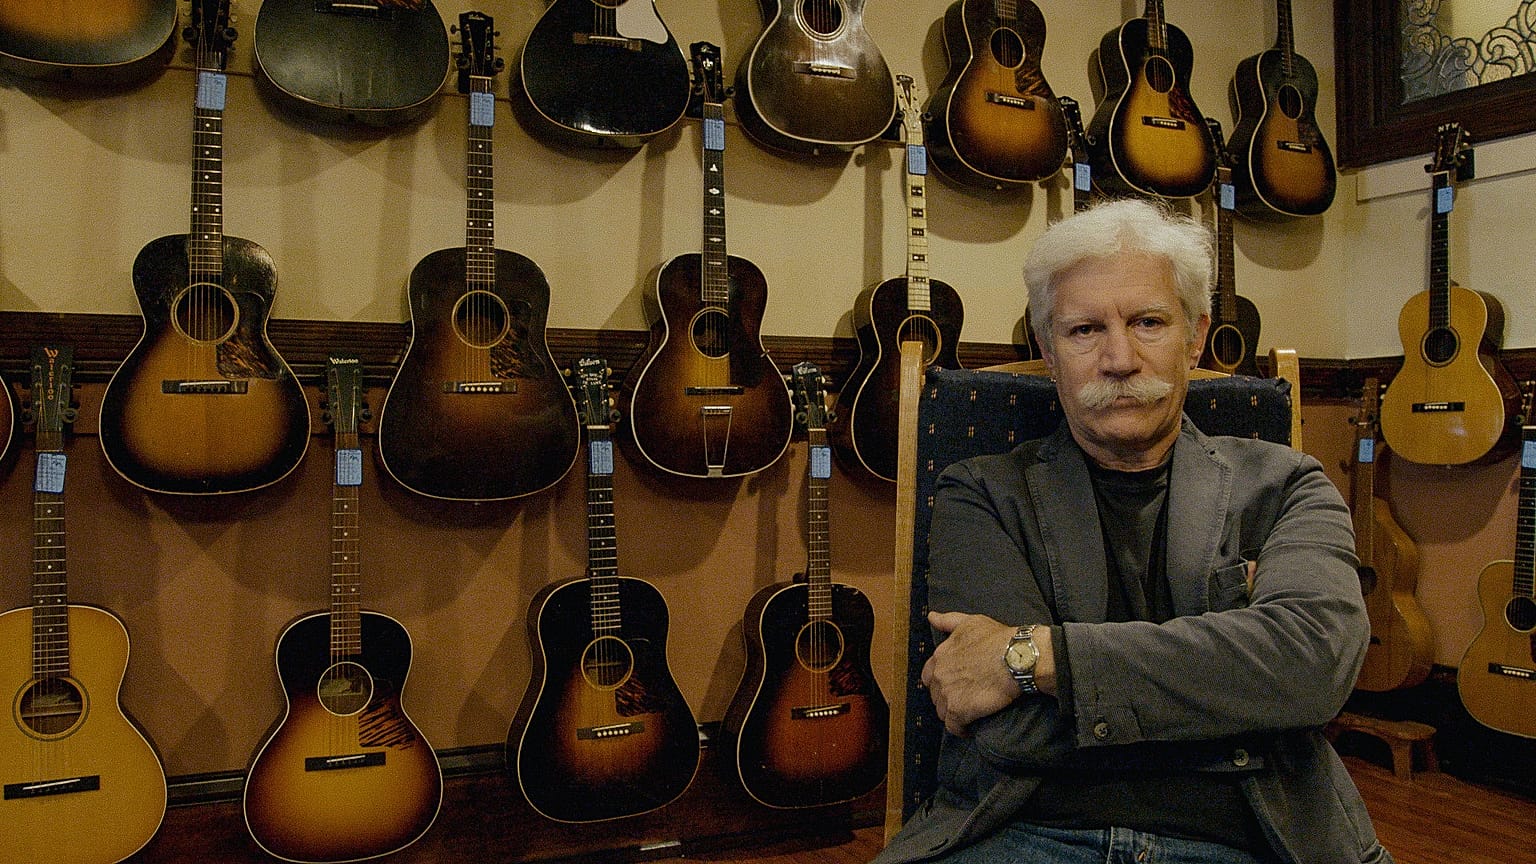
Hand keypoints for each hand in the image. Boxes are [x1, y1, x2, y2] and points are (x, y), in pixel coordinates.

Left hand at [922, 611, 1050, 736]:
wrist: (1015, 657)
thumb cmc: (996, 638)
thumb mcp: (970, 622)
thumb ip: (948, 621)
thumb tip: (931, 617)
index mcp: (939, 656)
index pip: (928, 675)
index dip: (939, 681)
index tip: (952, 684)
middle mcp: (939, 675)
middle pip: (935, 694)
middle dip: (946, 698)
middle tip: (963, 699)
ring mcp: (947, 693)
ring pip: (942, 711)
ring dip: (952, 714)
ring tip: (967, 714)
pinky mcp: (958, 710)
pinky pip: (953, 727)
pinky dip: (960, 729)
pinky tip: (969, 728)